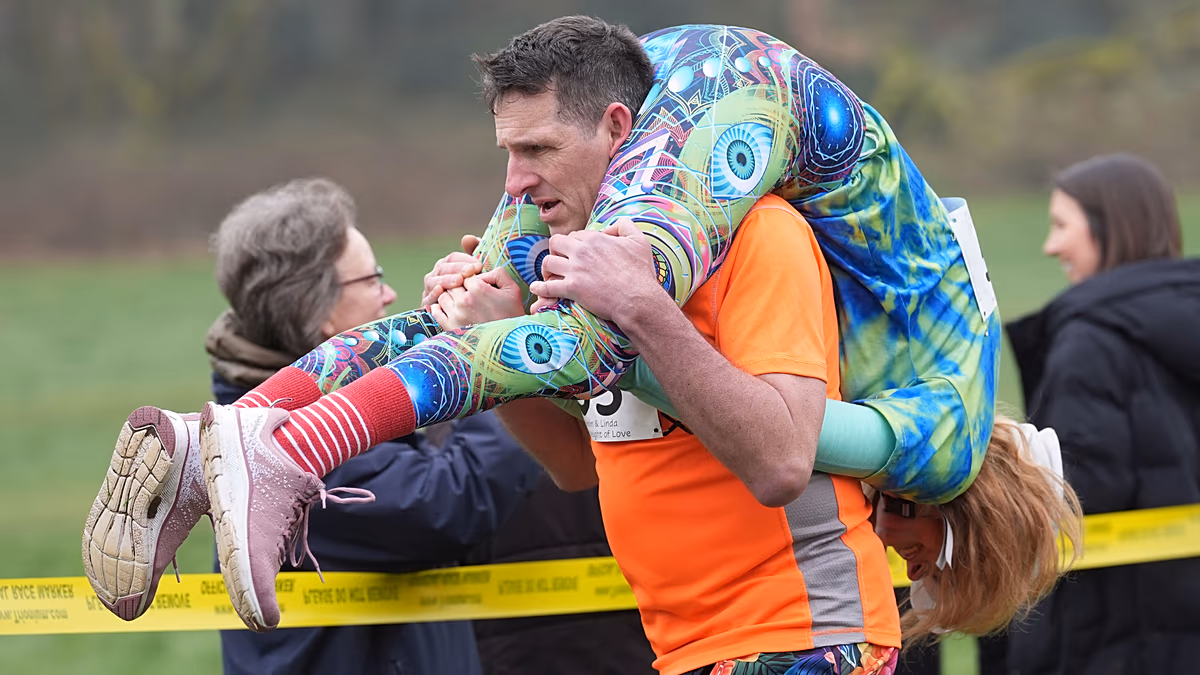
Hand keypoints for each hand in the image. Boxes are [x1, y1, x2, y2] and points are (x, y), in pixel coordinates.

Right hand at [421, 235, 483, 305]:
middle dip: (457, 269)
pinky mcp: (426, 305)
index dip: (464, 259)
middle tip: (471, 271)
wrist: (470, 320)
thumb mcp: (477, 275)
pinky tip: (441, 291)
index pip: (452, 258)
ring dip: (446, 280)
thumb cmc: (474, 295)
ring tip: (459, 281)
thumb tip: (468, 238)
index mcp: (446, 267)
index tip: (478, 264)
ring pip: (433, 281)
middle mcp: (435, 276)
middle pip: (442, 268)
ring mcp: (429, 290)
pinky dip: (433, 294)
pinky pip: (427, 298)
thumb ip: (474, 254)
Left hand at [428, 268, 524, 329]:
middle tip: (470, 295)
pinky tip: (448, 309)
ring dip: (450, 296)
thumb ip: (498, 273)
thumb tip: (481, 272)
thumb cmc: (512, 315)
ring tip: (461, 303)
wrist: (510, 343)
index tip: (478, 287)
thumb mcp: (512, 289)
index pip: (466, 275)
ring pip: (443, 295)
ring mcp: (455, 314)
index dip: (472, 279)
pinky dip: (438, 308)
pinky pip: (436, 312)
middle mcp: (464, 300)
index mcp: (478, 288)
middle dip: (460, 287)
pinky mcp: (450, 327)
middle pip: (453, 284)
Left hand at [529, 219, 666, 324]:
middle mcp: (581, 251)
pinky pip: (548, 286)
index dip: (574, 243)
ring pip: (548, 263)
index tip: (577, 254)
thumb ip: (624, 225)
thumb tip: (609, 228)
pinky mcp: (572, 289)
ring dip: (547, 268)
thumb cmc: (640, 272)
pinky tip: (537, 288)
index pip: (575, 235)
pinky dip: (540, 287)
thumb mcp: (639, 241)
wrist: (638, 299)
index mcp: (595, 238)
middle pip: (555, 243)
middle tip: (560, 261)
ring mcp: (575, 270)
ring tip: (550, 275)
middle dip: (556, 251)